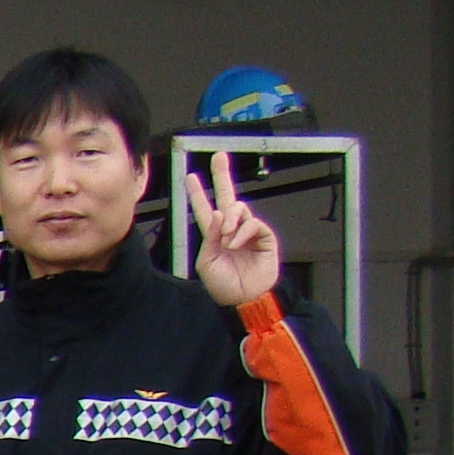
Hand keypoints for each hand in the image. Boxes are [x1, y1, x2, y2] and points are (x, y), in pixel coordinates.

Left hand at [187, 148, 280, 307]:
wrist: (244, 298)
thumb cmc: (223, 284)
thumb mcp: (206, 262)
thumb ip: (210, 236)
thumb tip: (218, 213)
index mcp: (214, 235)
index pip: (205, 209)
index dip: (197, 194)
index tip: (190, 177)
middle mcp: (231, 229)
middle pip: (226, 196)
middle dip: (222, 175)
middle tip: (218, 157)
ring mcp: (248, 231)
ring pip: (239, 209)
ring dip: (230, 221)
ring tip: (227, 240)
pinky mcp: (263, 235)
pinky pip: (252, 223)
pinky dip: (242, 232)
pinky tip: (236, 244)